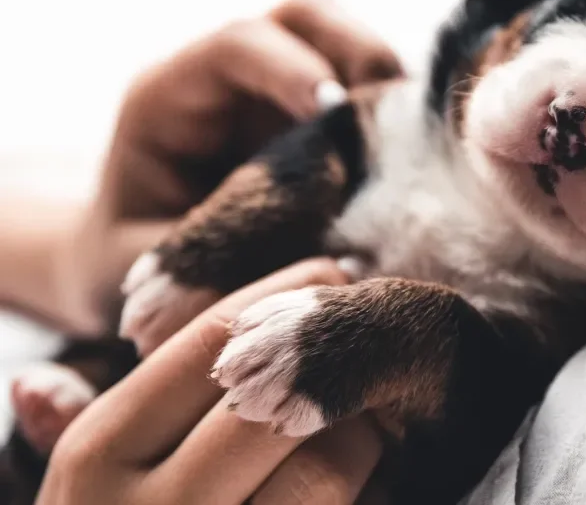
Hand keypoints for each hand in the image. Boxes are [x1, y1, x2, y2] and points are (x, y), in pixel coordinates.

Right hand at [37, 258, 383, 504]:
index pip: (211, 339)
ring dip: (364, 433)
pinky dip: (378, 491)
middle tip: (368, 341)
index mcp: (97, 457)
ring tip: (371, 422)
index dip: (284, 294)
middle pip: (275, 393)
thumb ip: (74, 436)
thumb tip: (36, 382)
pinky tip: (379, 478)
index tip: (331, 274)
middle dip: (334, 359)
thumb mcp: (82, 501)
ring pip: (324, 464)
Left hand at [53, 0, 402, 336]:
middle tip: (394, 115)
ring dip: (388, 80)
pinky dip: (398, 115)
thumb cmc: (131, 264)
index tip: (336, 111)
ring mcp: (280, 94)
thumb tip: (320, 264)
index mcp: (170, 98)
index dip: (292, 69)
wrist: (138, 274)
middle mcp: (231, 80)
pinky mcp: (319, 120)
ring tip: (410, 143)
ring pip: (348, 42)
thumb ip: (225, 256)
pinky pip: (371, 90)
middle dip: (358, 50)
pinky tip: (410, 160)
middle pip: (306, 16)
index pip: (238, 45)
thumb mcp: (153, 266)